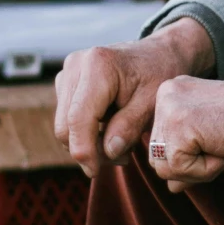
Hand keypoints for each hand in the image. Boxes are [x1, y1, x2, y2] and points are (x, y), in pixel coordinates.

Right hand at [53, 18, 214, 176]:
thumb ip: (129, 127)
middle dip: (88, 149)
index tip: (95, 172)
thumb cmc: (159, 74)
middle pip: (65, 125)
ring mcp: (68, 72)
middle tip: (120, 158)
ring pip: (64, 124)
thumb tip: (107, 152)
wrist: (159, 53)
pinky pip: (67, 117)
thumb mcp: (153, 102)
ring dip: (88, 141)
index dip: (84, 151)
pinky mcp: (66, 81)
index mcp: (98, 66)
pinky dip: (86, 131)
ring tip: (121, 141)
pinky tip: (111, 128)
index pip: (78, 119)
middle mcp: (76, 65)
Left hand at [146, 75, 223, 190]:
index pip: (162, 144)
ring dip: (197, 169)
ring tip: (222, 145)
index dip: (191, 156)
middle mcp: (165, 96)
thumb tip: (171, 187)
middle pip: (157, 157)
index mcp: (172, 93)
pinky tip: (223, 146)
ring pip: (164, 167)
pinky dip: (206, 169)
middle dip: (190, 165)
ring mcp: (169, 109)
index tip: (218, 137)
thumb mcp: (213, 143)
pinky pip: (180, 169)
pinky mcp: (178, 125)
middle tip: (222, 145)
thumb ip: (188, 161)